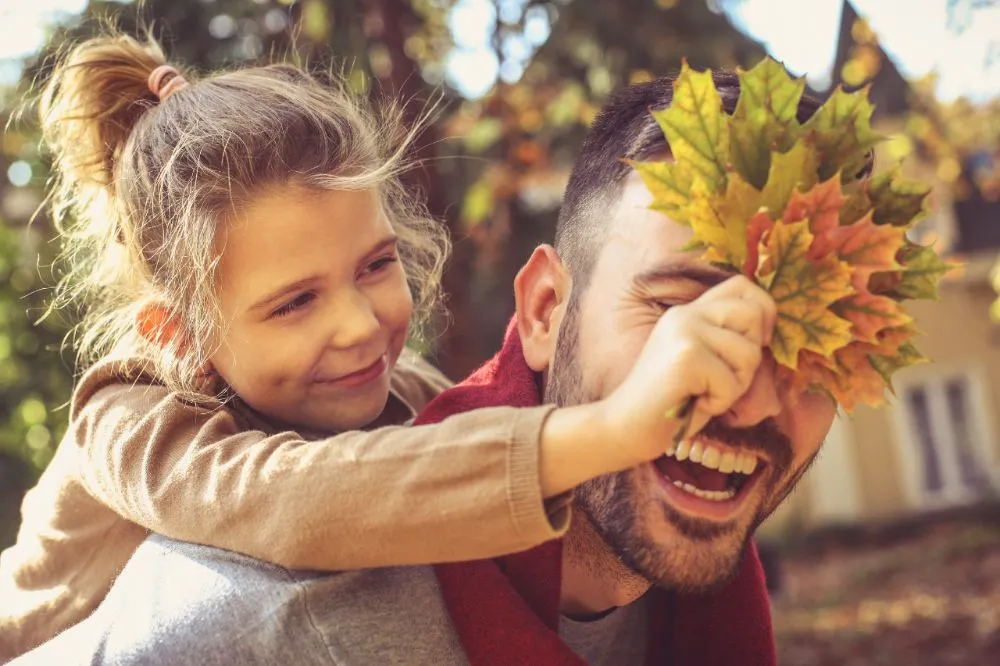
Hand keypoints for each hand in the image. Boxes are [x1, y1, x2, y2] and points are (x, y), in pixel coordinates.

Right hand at [598, 274, 775, 466]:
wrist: (627, 427)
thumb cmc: (670, 403)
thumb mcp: (702, 360)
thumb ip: (725, 339)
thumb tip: (768, 330)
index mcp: (689, 312)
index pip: (741, 286)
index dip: (763, 309)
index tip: (758, 342)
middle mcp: (686, 314)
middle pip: (753, 314)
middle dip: (750, 356)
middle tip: (722, 378)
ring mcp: (685, 332)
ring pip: (748, 353)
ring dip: (735, 386)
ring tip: (704, 393)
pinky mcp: (687, 357)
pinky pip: (732, 382)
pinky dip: (719, 403)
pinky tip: (694, 403)